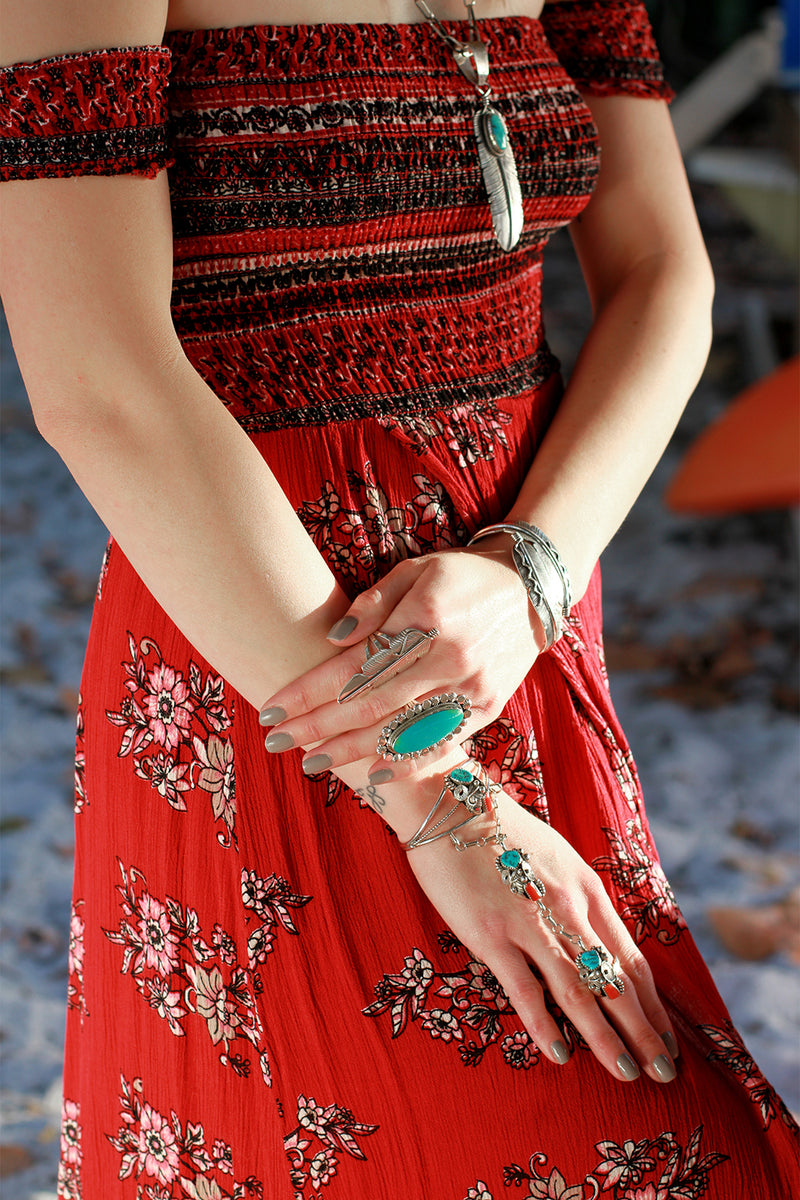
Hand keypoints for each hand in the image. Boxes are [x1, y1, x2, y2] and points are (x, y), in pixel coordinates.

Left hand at [259, 538, 544, 780]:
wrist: (531, 591)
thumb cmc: (462, 576)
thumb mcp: (416, 570)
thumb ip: (373, 604)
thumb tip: (332, 640)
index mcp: (426, 619)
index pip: (354, 666)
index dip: (309, 691)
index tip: (272, 709)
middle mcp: (448, 659)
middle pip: (370, 704)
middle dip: (317, 727)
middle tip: (276, 741)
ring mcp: (470, 689)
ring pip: (400, 731)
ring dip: (351, 751)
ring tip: (311, 761)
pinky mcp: (486, 708)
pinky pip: (441, 744)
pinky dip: (406, 763)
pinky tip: (373, 775)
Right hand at [408, 790, 678, 1082]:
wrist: (448, 803)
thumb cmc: (499, 829)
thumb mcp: (555, 858)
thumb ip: (576, 899)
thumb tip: (593, 942)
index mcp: (587, 889)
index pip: (630, 958)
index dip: (652, 1004)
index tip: (667, 1038)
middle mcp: (568, 908)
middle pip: (615, 981)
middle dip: (644, 1032)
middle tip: (665, 1073)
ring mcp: (531, 922)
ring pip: (580, 991)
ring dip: (607, 1038)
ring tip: (627, 1072)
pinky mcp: (492, 934)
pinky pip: (525, 989)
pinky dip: (545, 1025)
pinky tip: (561, 1055)